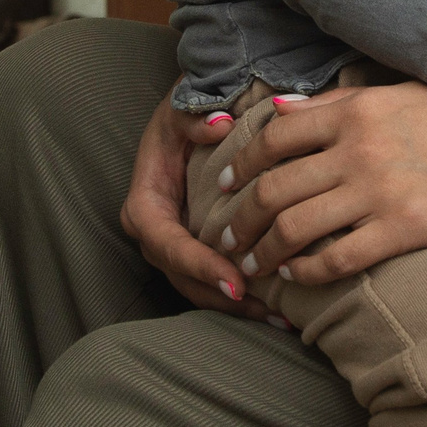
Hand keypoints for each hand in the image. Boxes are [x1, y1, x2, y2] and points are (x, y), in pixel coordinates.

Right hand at [118, 91, 280, 323]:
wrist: (191, 121)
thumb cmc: (185, 117)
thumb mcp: (182, 109)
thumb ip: (195, 118)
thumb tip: (220, 126)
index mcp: (145, 203)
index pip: (167, 243)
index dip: (200, 266)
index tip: (236, 281)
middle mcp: (155, 232)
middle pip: (183, 276)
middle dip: (223, 296)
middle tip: (265, 308)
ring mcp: (174, 247)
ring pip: (199, 289)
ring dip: (237, 307)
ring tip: (280, 317)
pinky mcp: (194, 252)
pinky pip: (213, 283)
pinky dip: (242, 298)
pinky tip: (278, 309)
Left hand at [216, 79, 426, 285]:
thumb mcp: (405, 98)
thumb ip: (342, 103)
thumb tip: (280, 110)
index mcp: (359, 109)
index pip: (274, 136)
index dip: (239, 164)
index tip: (222, 184)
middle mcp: (361, 147)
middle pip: (273, 186)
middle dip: (239, 216)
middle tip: (225, 236)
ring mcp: (382, 189)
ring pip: (295, 226)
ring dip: (263, 250)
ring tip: (250, 264)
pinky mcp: (405, 229)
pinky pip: (336, 258)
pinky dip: (305, 271)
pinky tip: (296, 277)